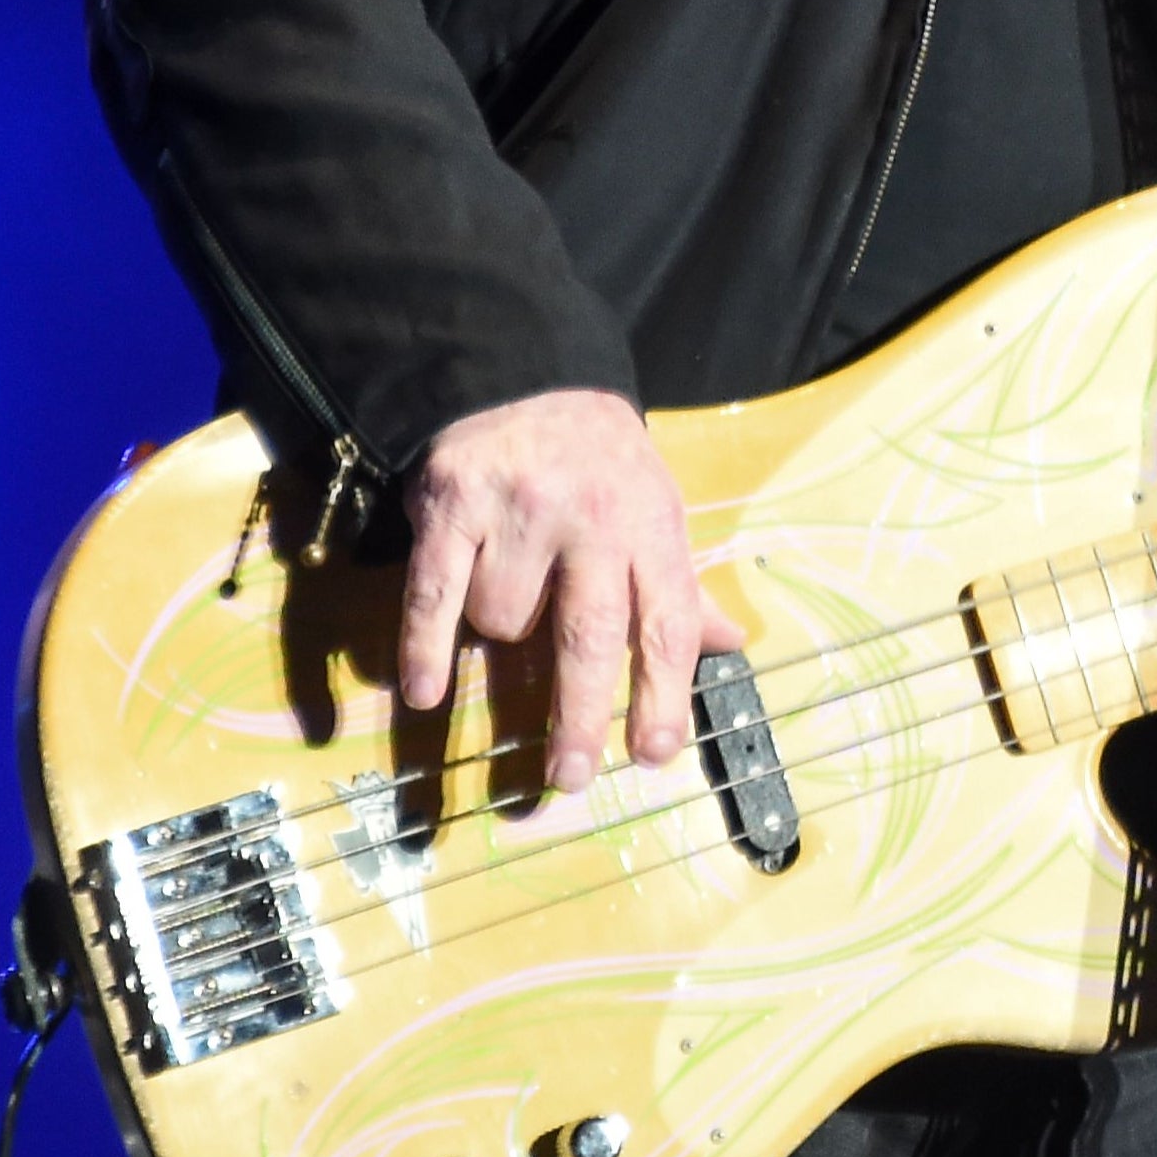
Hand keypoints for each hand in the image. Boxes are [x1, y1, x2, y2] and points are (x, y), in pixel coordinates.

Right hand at [397, 388, 745, 795]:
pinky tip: (424, 691)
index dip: (663, 692)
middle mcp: (590, 518)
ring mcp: (519, 510)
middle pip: (587, 634)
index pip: (666, 621)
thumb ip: (684, 587)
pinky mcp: (453, 502)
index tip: (655, 755)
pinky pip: (433, 595)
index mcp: (650, 525)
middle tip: (571, 779)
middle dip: (580, 714)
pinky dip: (425, 647)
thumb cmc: (603, 465)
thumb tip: (731, 644)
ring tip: (510, 594)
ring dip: (501, 634)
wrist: (530, 377)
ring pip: (503, 620)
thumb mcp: (655, 511)